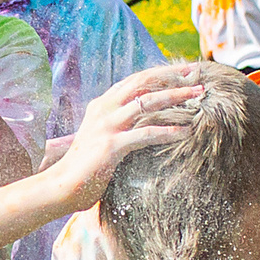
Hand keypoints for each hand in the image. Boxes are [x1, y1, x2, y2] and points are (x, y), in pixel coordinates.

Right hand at [56, 66, 207, 211]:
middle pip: (143, 82)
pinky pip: (146, 134)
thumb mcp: (99, 138)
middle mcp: (103, 110)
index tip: (185, 71)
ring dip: (177, 96)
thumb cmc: (83, 168)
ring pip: (148, 102)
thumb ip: (116, 126)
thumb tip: (141, 123)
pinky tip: (187, 132)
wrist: (60, 187)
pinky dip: (169, 131)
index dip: (161, 73)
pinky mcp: (111, 146)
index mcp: (101, 105)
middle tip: (198, 74)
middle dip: (173, 75)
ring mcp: (106, 126)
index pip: (135, 80)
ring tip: (200, 94)